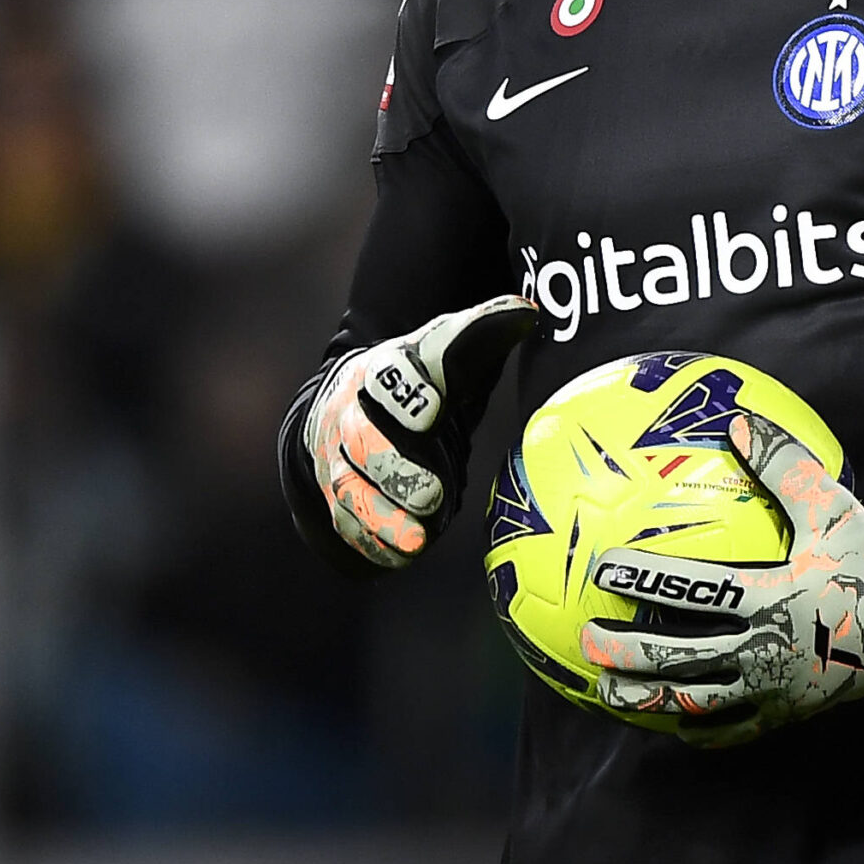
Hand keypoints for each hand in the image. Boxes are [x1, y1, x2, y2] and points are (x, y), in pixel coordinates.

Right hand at [304, 295, 534, 567]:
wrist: (351, 406)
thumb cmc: (417, 380)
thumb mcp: (446, 352)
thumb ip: (483, 331)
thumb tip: (526, 310)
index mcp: (380, 373)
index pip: (388, 379)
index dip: (407, 395)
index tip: (433, 409)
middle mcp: (351, 416)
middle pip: (362, 441)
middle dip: (393, 469)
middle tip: (430, 493)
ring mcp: (337, 459)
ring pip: (348, 488)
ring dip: (379, 516)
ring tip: (415, 538)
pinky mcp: (336, 498)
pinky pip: (345, 524)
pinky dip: (369, 541)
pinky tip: (398, 554)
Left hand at [580, 409, 863, 745]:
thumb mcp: (835, 507)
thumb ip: (785, 464)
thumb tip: (738, 419)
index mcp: (773, 597)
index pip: (694, 591)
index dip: (645, 581)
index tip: (601, 569)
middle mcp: (768, 649)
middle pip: (683, 660)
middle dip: (628, 655)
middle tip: (585, 643)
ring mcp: (779, 689)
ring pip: (701, 705)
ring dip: (650, 701)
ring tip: (608, 696)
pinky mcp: (793, 714)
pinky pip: (739, 732)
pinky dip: (703, 733)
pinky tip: (675, 729)